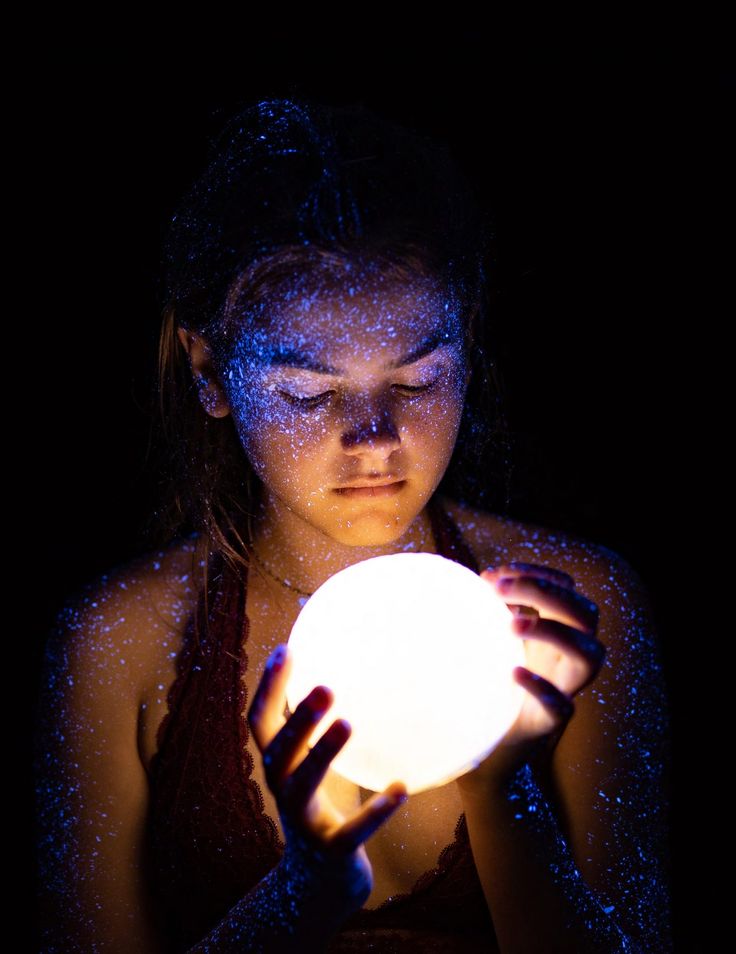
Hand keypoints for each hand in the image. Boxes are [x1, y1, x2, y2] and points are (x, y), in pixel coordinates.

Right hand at [247, 643, 408, 909]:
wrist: (317, 889)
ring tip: (348, 723)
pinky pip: (351, 831)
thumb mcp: (315, 769)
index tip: (286, 650)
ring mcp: (302, 823)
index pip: (260, 723)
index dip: (267, 688)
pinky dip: (374, 811)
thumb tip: (349, 679)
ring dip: (322, 753)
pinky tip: (400, 788)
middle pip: (277, 750)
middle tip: (325, 686)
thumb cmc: (320, 812)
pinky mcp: (330, 852)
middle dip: (298, 718)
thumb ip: (321, 733)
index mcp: (278, 767)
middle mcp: (282, 791)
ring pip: (302, 785)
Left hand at [457, 561, 604, 793]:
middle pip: (587, 614)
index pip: (570, 592)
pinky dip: (542, 685)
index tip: (500, 572)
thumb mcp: (484, 645)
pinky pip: (562, 705)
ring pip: (591, 654)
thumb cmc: (483, 690)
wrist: (482, 753)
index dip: (542, 574)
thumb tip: (463, 583)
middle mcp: (566, 658)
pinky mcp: (550, 723)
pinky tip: (514, 672)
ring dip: (554, 630)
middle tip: (500, 589)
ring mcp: (564, 689)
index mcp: (554, 635)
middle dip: (547, 591)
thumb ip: (482, 615)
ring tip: (512, 623)